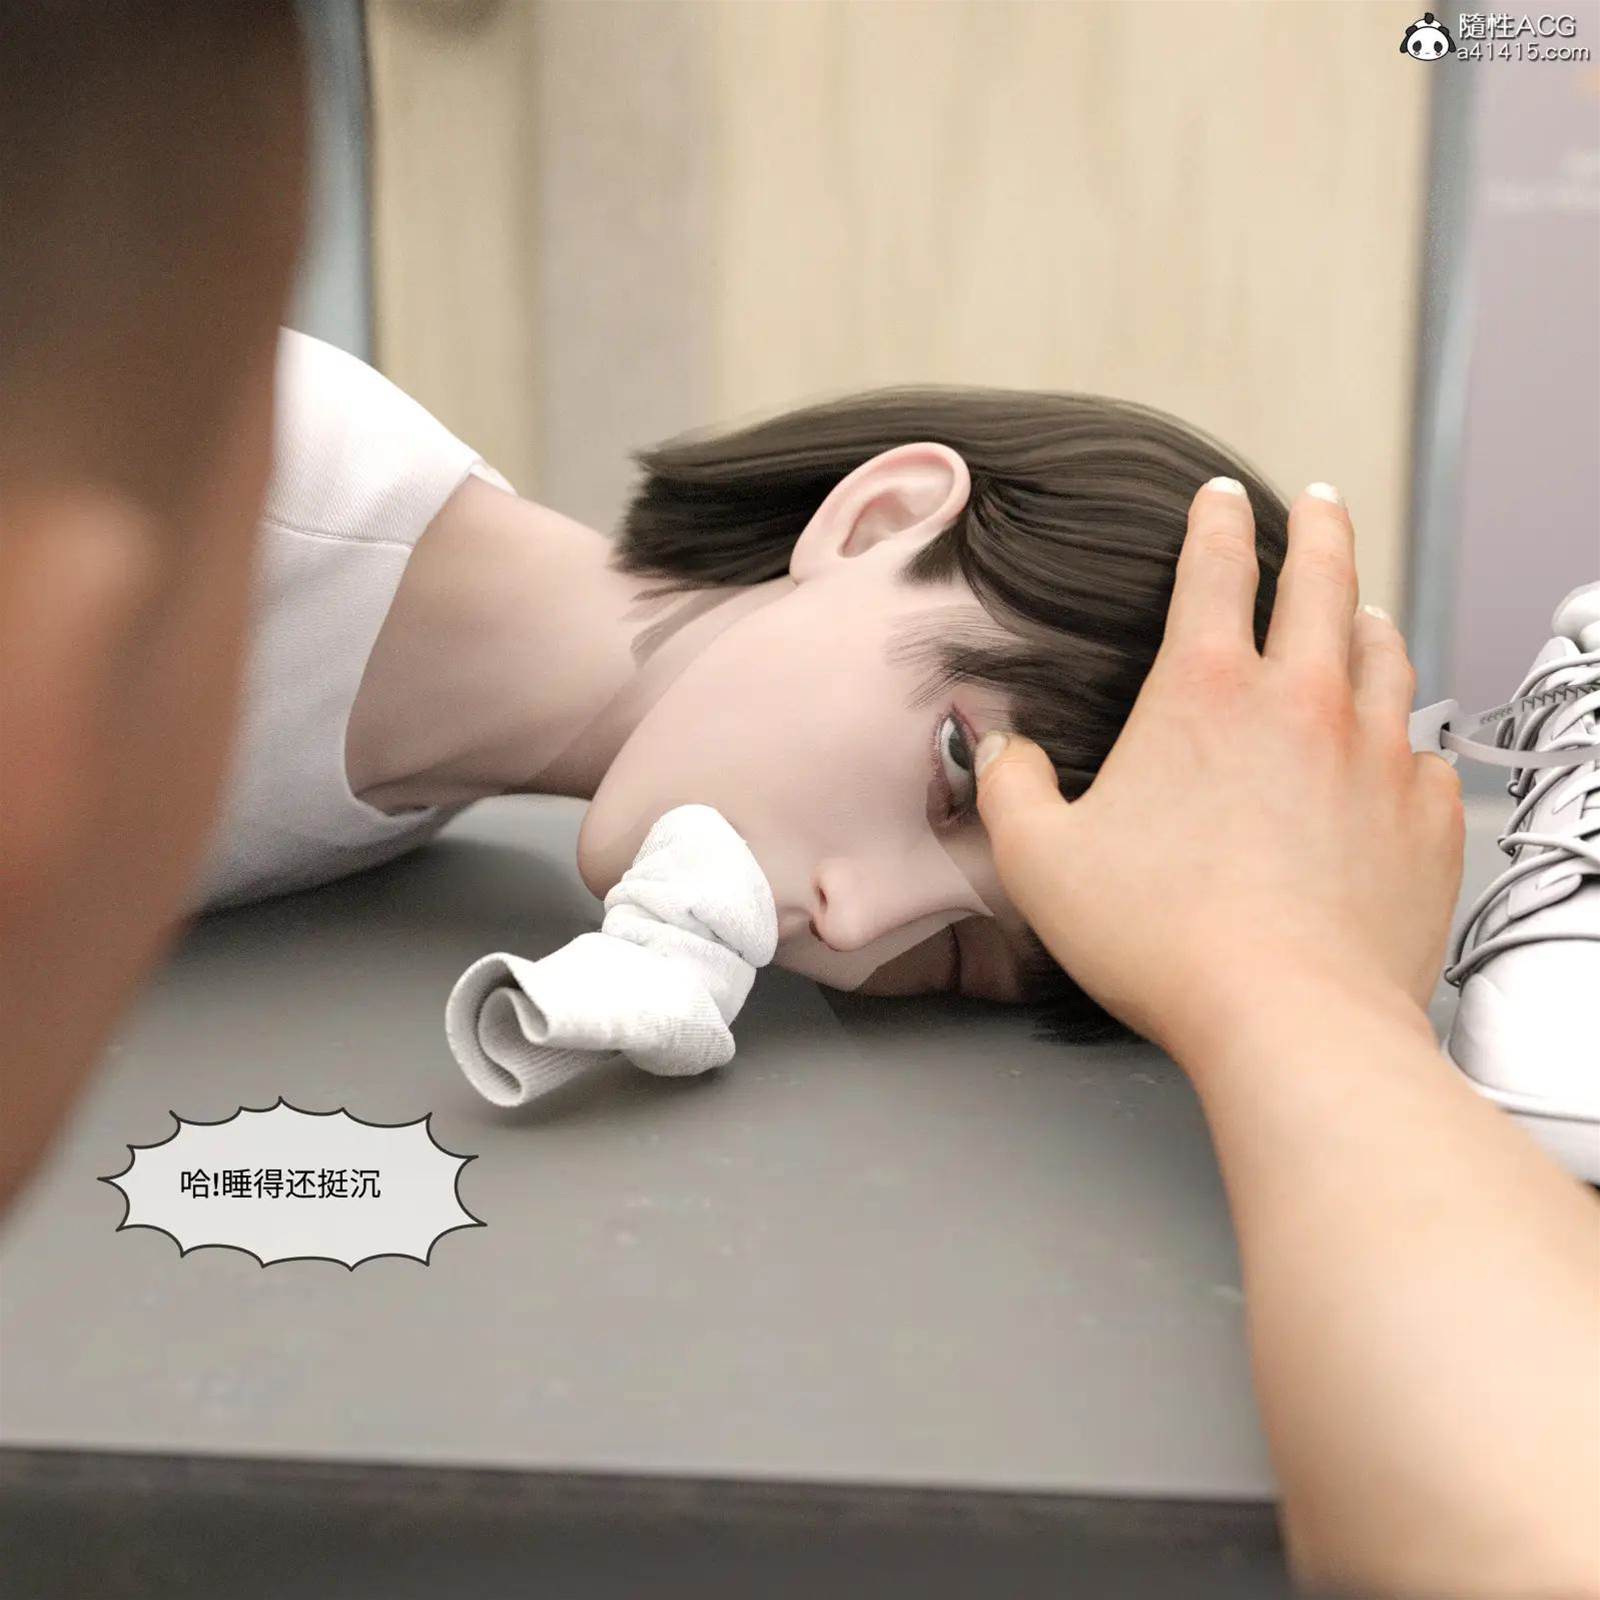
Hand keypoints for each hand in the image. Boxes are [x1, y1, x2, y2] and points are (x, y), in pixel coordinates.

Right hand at [974, 479, 1464, 1060]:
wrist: (1290, 1016)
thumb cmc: (1161, 937)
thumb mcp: (1042, 861)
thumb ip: (1010, 790)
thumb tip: (996, 751)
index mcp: (1208, 691)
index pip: (1215, 569)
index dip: (1215, 521)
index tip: (1220, 497)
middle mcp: (1305, 701)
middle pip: (1324, 579)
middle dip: (1319, 528)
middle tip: (1319, 502)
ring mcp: (1379, 753)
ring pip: (1388, 654)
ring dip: (1368, 618)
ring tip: (1359, 610)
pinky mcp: (1426, 816)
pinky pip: (1423, 752)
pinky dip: (1405, 734)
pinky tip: (1392, 749)